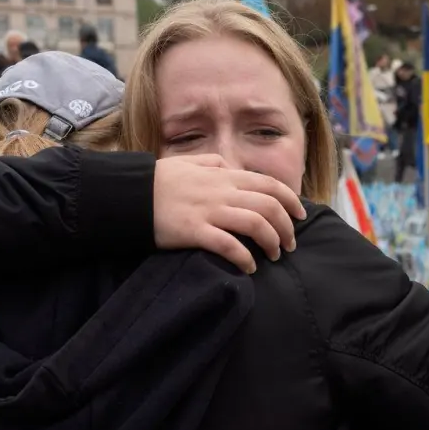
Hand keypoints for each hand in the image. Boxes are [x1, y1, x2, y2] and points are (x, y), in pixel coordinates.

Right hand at [152, 154, 306, 274]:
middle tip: (289, 245)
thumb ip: (213, 162)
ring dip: (272, 242)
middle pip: (269, 206)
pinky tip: (249, 268)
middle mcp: (222, 191)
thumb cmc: (158, 180)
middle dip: (287, 227)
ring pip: (256, 224)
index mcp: (223, 174)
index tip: (300, 215)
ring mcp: (209, 211)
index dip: (290, 200)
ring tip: (274, 256)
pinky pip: (229, 246)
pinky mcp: (195, 232)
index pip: (269, 184)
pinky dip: (245, 258)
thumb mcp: (188, 162)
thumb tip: (232, 167)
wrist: (129, 194)